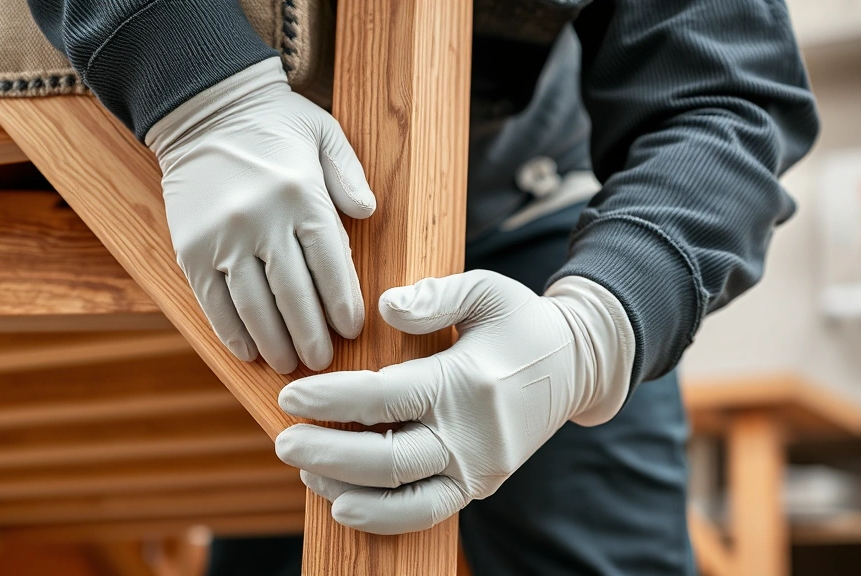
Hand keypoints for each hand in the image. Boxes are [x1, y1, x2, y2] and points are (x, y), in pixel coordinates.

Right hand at [147, 57, 375, 373]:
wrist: (203, 108)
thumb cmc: (273, 124)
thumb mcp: (324, 133)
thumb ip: (349, 174)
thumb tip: (368, 213)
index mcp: (302, 196)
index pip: (331, 265)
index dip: (343, 305)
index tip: (351, 330)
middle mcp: (263, 220)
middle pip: (294, 296)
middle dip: (312, 337)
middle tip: (322, 363)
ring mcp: (224, 238)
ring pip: (255, 307)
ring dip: (274, 343)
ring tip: (289, 364)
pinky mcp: (192, 249)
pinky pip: (214, 302)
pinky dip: (232, 332)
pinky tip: (248, 350)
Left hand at [275, 270, 634, 533]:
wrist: (578, 365)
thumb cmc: (522, 322)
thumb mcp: (486, 290)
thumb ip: (436, 295)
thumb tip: (384, 308)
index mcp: (466, 381)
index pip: (385, 397)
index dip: (332, 399)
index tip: (290, 395)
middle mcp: (473, 435)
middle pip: (386, 459)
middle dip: (327, 454)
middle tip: (282, 442)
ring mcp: (479, 467)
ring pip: (404, 498)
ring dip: (347, 490)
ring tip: (306, 472)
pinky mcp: (480, 486)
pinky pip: (427, 512)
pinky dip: (384, 517)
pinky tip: (344, 505)